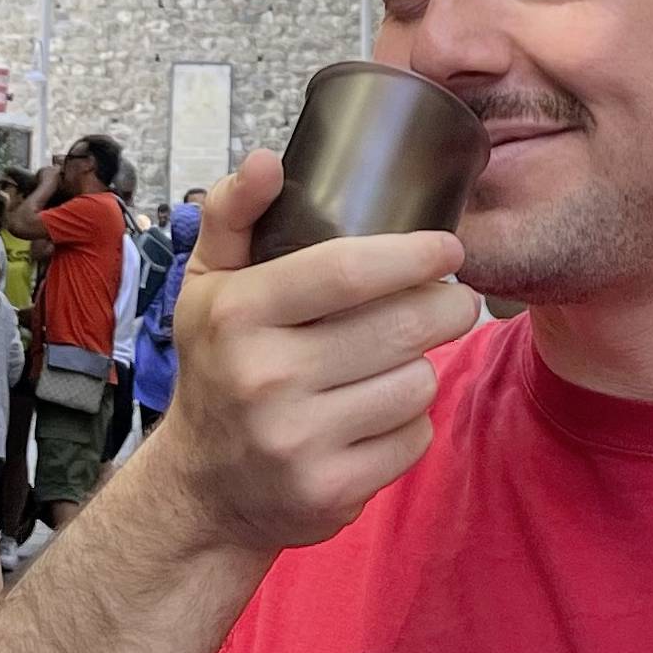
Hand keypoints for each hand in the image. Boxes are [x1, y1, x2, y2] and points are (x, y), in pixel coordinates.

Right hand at [139, 149, 479, 556]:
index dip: (413, 253)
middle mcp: (263, 378)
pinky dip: (412, 422)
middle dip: (446, 305)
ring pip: (417, 382)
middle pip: (401, 326)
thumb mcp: (208, 285)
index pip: (347, 270)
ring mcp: (296, 441)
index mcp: (237, 313)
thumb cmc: (218, 367)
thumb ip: (235, 213)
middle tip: (452, 299)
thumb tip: (267, 161)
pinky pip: (415, 438)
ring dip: (422, 366)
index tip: (448, 246)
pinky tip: (382, 413)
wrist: (201, 492)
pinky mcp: (330, 490)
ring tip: (400, 359)